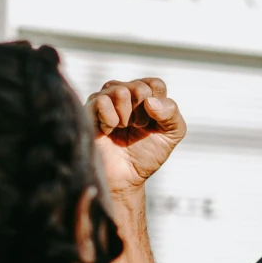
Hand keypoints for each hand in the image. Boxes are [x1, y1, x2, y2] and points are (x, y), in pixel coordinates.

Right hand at [88, 77, 186, 199]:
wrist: (125, 177)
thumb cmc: (147, 153)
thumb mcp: (172, 134)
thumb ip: (172, 114)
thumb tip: (150, 102)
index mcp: (146, 94)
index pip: (155, 84)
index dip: (158, 106)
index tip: (153, 123)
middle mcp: (125, 92)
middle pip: (139, 88)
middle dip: (142, 113)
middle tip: (136, 128)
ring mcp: (106, 98)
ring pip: (120, 91)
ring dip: (126, 116)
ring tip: (122, 128)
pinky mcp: (89, 108)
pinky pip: (101, 101)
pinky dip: (109, 119)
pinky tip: (108, 130)